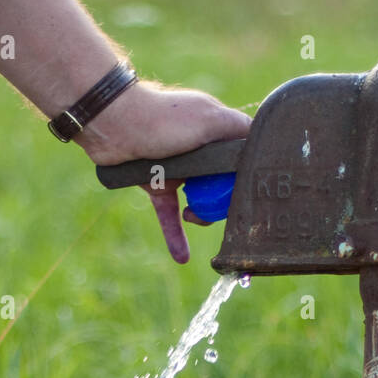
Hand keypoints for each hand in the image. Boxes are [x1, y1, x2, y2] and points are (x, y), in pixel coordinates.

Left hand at [77, 80, 250, 262]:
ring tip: (193, 218)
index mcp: (217, 130)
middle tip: (222, 210)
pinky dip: (175, 235)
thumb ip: (240, 129)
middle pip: (224, 184)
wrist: (114, 126)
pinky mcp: (157, 184)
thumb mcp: (211, 119)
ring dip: (201, 216)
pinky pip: (170, 214)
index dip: (248, 175)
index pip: (244, 156)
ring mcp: (180, 167)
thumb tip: (263, 140)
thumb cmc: (163, 119)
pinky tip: (183, 257)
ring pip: (200, 200)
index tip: (251, 194)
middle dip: (225, 201)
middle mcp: (201, 148)